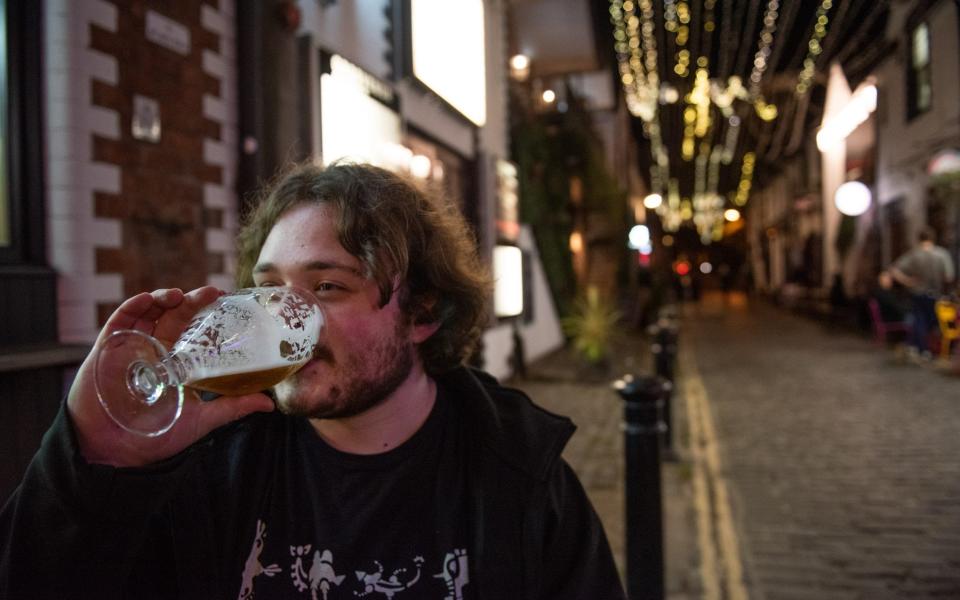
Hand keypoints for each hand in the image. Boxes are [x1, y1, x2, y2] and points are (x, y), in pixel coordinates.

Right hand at [67, 287, 275, 466]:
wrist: (114, 454)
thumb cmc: (156, 437)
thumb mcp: (201, 421)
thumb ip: (233, 408)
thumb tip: (270, 403)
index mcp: (177, 363)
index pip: (194, 330)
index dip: (207, 313)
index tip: (227, 300)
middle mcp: (155, 351)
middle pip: (174, 316)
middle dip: (192, 301)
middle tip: (212, 292)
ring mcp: (132, 348)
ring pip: (149, 313)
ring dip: (164, 298)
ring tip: (179, 295)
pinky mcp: (107, 350)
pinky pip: (120, 321)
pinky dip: (133, 307)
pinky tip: (148, 300)